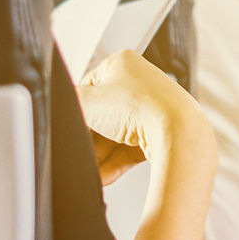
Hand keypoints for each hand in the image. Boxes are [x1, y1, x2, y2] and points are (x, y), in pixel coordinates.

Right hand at [77, 50, 213, 182]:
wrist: (179, 132)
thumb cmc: (142, 106)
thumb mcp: (89, 101)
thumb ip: (69, 102)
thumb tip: (59, 105)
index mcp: (123, 63)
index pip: (90, 87)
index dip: (79, 109)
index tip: (71, 125)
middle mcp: (141, 84)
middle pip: (103, 116)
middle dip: (89, 138)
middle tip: (78, 150)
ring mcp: (152, 109)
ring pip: (116, 136)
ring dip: (99, 156)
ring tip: (90, 168)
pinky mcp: (160, 134)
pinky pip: (130, 150)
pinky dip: (114, 163)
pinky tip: (102, 176)